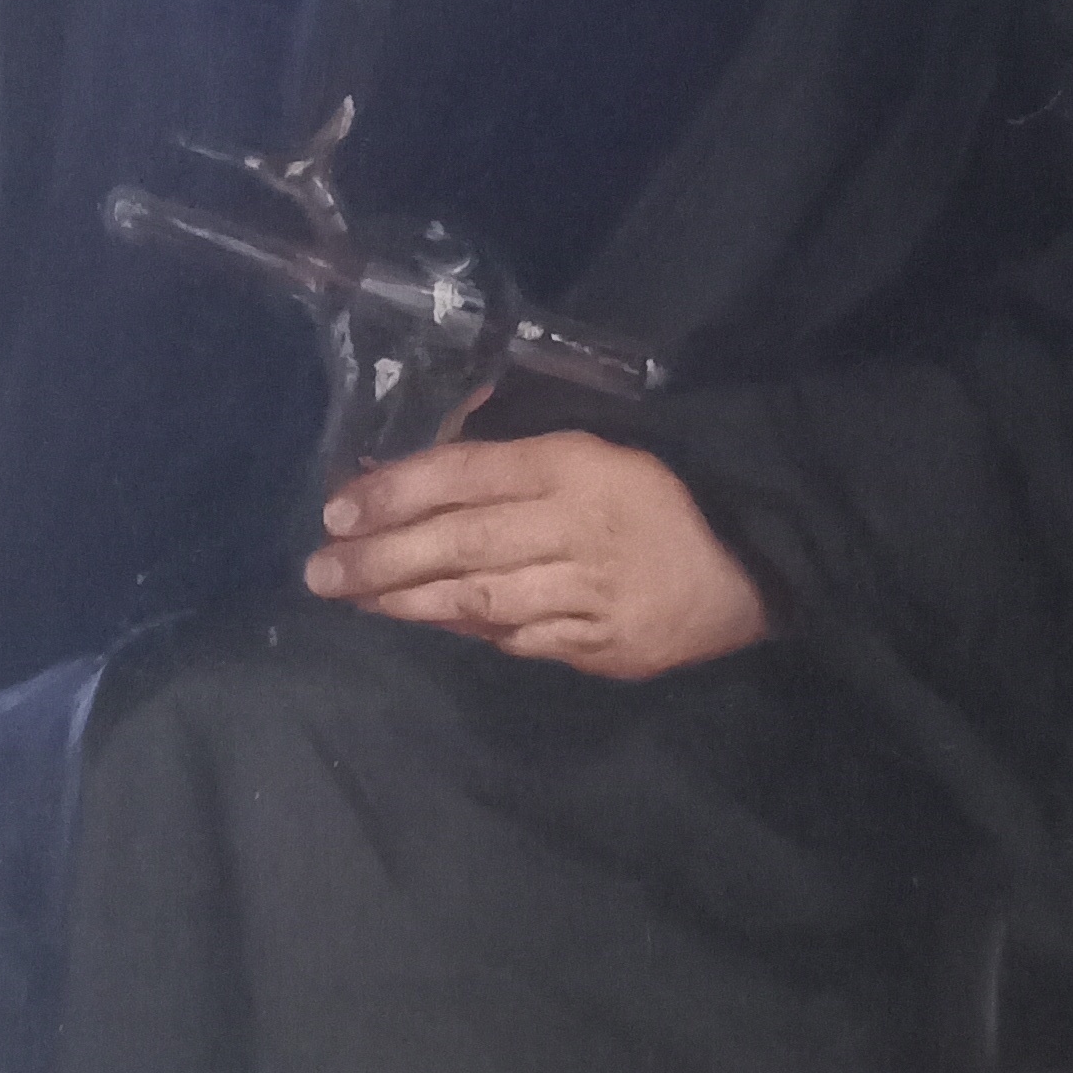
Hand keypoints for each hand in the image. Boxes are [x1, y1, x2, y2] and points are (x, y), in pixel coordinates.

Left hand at [304, 429, 770, 680]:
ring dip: (407, 601)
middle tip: (319, 570)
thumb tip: (443, 423)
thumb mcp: (601, 439)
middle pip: (463, 543)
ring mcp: (590, 596)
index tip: (338, 505)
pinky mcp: (603, 649)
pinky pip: (518, 641)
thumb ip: (520, 435)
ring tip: (353, 597)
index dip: (399, 488)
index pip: (470, 472)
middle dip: (381, 557)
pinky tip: (423, 621)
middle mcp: (577, 529)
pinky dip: (466, 631)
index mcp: (577, 465)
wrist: (753, 566)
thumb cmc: (665, 490)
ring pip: (481, 600)